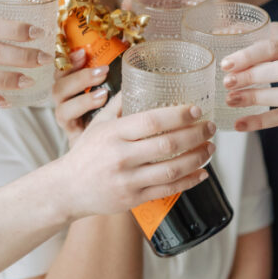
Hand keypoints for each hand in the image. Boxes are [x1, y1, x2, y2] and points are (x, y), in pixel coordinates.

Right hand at [53, 48, 109, 144]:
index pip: (63, 70)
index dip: (69, 60)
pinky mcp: (74, 139)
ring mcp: (69, 122)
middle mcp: (66, 103)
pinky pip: (72, 130)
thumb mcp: (114, 87)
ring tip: (103, 95)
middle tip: (103, 71)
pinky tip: (102, 117)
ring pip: (62, 109)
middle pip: (59, 87)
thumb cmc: (114, 111)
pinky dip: (86, 121)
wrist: (112, 147)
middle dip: (78, 78)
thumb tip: (131, 43)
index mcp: (73, 87)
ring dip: (82, 100)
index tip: (82, 52)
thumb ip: (116, 69)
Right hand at [60, 97, 215, 217]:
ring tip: (210, 148)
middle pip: (167, 145)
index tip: (196, 110)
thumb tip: (141, 80)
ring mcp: (128, 180)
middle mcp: (121, 157)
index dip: (178, 115)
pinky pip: (167, 190)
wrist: (67, 190)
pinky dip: (189, 181)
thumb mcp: (98, 125)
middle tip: (209, 127)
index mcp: (113, 134)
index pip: (151, 121)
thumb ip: (119, 104)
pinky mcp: (133, 198)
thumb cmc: (86, 153)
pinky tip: (202, 173)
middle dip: (195, 135)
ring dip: (197, 158)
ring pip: (172, 169)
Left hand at [221, 22, 277, 130]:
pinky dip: (261, 122)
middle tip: (227, 82)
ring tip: (230, 100)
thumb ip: (268, 34)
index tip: (227, 63)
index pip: (277, 46)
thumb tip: (230, 33)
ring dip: (254, 99)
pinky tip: (240, 124)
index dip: (250, 55)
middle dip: (252, 76)